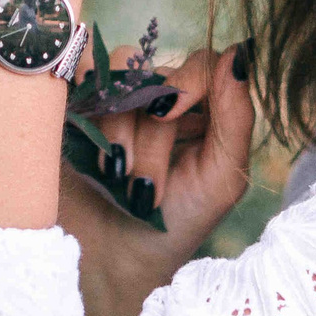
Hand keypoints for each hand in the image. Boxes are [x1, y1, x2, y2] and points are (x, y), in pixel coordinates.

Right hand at [63, 43, 255, 315]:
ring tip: (118, 180)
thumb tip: (237, 54)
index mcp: (202, 110)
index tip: (173, 116)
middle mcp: (161, 99)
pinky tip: (96, 160)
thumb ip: (236, 117)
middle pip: (159, 78)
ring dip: (120, 135)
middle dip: (153, 140)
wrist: (114, 261)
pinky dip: (91, 121)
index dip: (190, 81)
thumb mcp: (221, 179)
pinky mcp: (78, 109)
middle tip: (147, 187)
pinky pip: (84, 85)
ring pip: (119, 82)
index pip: (203, 63)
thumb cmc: (175, 225)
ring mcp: (118, 102)